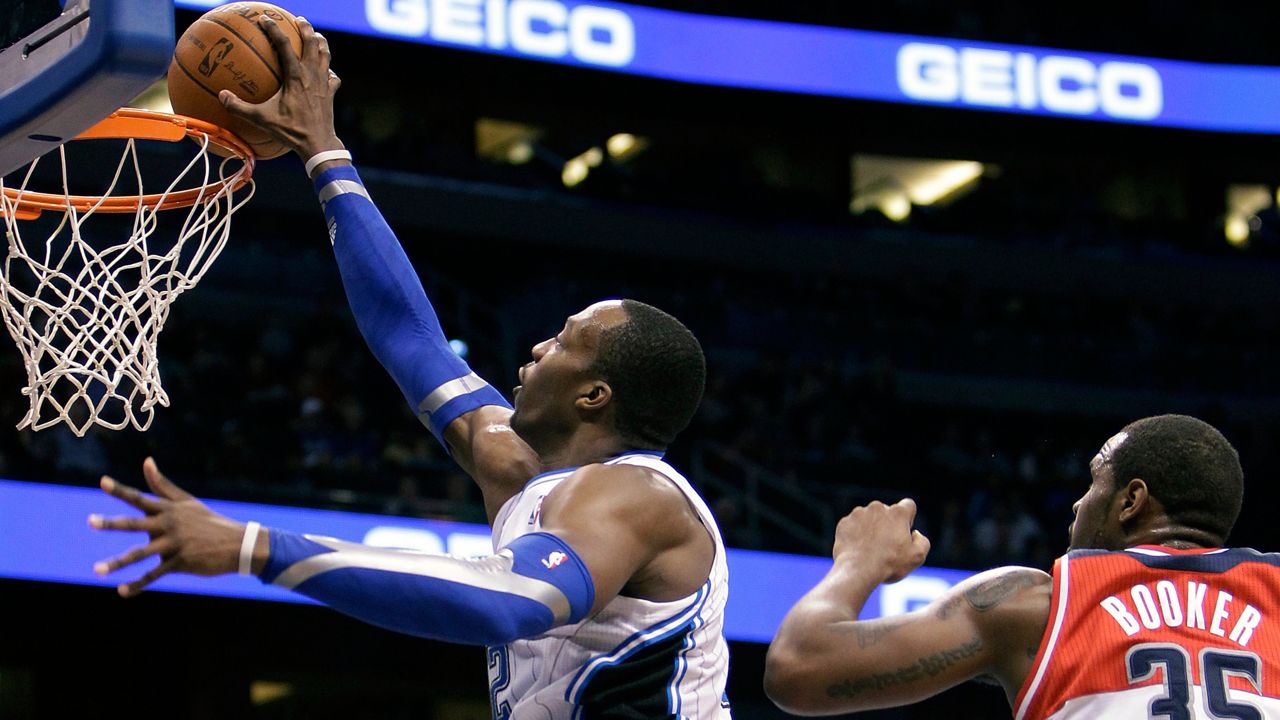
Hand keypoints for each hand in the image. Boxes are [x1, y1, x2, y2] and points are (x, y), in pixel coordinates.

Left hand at [89, 458, 246, 596]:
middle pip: (135, 523)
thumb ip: (162, 485)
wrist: (237, 544)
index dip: (120, 490)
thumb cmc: (209, 521)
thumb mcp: (186, 501)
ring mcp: (174, 544)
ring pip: (140, 554)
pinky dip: (138, 584)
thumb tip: (146, 461)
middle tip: (90, 521)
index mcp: (168, 510)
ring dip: (117, 562)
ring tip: (96, 570)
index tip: (102, 482)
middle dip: (111, 523)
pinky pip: (154, 574)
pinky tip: (122, 591)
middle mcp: (169, 525)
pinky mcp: (180, 562)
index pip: (140, 498)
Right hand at [219, 15, 343, 158]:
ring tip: (316, 36)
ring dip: (320, 44)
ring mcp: (324, 83)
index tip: (264, 19)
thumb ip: (239, 107)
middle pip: (312, 43)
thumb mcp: (261, 119)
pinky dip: (328, 70)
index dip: (274, 29)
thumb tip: (221, 96)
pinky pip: (333, 76)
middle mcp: (312, 75)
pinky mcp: (331, 93)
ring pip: (325, 56)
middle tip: (299, 20)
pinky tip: (325, 71)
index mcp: (296, 76)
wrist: (318, 143)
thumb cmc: (290, 131)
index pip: (284, 45)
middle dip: (306, 28)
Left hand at [832, 498, 930, 582]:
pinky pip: (853, 526)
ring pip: (868, 518)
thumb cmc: (889, 564)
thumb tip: (915, 534)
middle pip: (887, 512)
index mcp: (898, 513)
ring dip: (871, 529)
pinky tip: (858, 549)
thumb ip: (922, 541)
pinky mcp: (845, 523)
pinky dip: (856, 535)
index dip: (908, 519)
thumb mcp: (917, 556)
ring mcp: (859, 513)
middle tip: (886, 546)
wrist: (858, 571)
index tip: (903, 532)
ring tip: (870, 549)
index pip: (909, 505)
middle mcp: (878, 507)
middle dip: (888, 525)